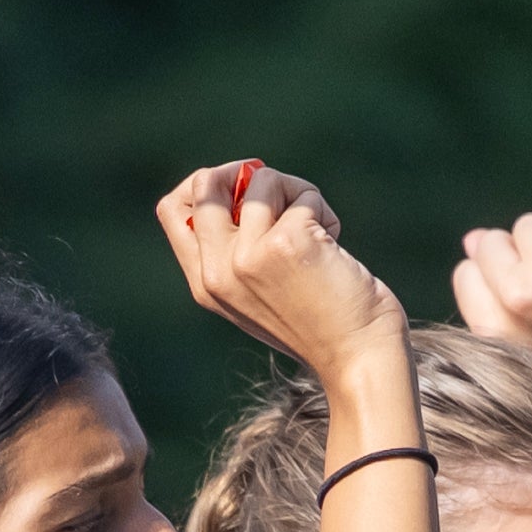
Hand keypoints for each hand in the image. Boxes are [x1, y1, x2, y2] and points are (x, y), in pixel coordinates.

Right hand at [157, 163, 400, 375]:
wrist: (358, 359)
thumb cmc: (321, 323)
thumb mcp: (260, 292)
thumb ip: (238, 249)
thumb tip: (246, 180)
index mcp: (205, 285)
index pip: (172, 210)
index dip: (205, 186)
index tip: (241, 191)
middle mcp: (217, 272)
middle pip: (204, 183)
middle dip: (244, 172)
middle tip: (279, 191)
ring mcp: (247, 257)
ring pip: (261, 180)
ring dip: (296, 192)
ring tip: (318, 229)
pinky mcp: (284, 243)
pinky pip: (302, 195)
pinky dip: (323, 210)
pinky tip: (333, 245)